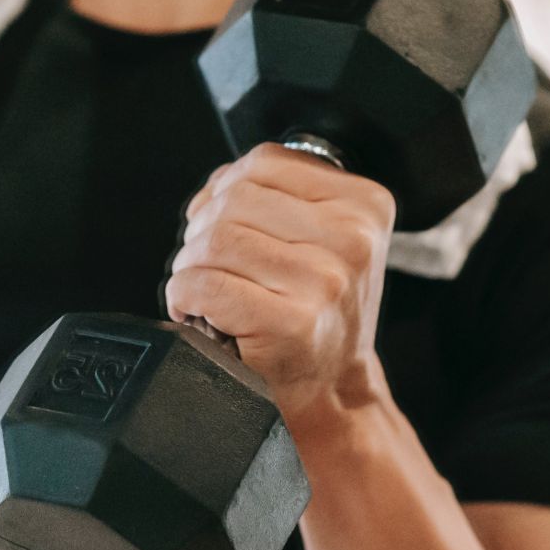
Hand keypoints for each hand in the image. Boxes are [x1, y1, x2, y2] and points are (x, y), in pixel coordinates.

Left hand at [166, 143, 396, 432]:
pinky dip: (184, 295)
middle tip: (205, 266)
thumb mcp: (323, 240)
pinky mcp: (292, 323)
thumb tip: (214, 187)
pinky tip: (198, 311)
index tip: (221, 225)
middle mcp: (353, 239)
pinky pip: (206, 286)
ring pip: (216, 240)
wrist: (333, 388)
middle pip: (235, 200)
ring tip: (202, 290)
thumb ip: (276, 197)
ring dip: (190, 266)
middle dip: (202, 231)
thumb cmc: (317, 311)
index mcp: (366, 205)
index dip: (224, 189)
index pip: (264, 162)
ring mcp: (325, 282)